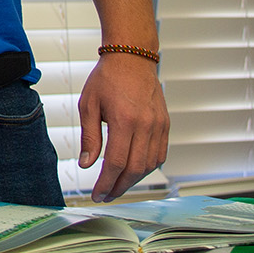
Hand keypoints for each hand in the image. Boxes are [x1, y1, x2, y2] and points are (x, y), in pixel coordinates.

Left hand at [77, 52, 168, 201]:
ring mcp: (159, 126)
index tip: (97, 194)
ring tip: (117, 186)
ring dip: (134, 180)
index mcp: (125, 120)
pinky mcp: (165, 125)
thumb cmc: (107, 78)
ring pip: (150, 165)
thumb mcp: (89, 104)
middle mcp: (146, 125)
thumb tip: (87, 164)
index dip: (107, 183)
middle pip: (135, 169)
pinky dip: (147, 167)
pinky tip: (133, 171)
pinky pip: (160, 155)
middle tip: (106, 196)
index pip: (117, 162)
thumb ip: (89, 137)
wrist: (132, 57)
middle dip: (120, 187)